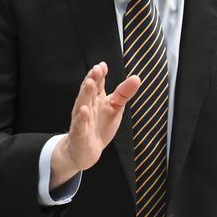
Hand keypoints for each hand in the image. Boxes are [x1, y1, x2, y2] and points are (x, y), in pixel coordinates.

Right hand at [50, 62, 140, 188]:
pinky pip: (79, 124)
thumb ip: (124, 93)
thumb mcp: (115, 108)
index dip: (100, 74)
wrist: (85, 151)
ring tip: (89, 82)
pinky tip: (84, 110)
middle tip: (96, 69)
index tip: (103, 65)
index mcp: (96, 98)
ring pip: (82, 104)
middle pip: (89, 90)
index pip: (97, 83)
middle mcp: (87, 105)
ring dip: (85, 93)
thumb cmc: (99, 126)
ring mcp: (82, 119)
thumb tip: (136, 77)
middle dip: (92, 79)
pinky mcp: (79, 133)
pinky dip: (81, 118)